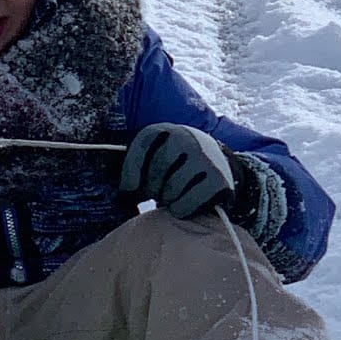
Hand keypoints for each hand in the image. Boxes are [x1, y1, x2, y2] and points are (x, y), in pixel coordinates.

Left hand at [120, 123, 235, 218]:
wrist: (217, 165)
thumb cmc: (174, 166)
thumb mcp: (154, 157)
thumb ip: (136, 168)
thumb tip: (122, 194)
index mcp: (166, 130)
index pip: (144, 144)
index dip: (132, 169)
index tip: (129, 189)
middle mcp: (187, 138)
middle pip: (158, 169)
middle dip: (152, 188)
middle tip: (157, 193)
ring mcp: (204, 157)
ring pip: (172, 188)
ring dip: (167, 199)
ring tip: (171, 196)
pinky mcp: (218, 178)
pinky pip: (188, 201)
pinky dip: (181, 209)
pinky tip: (181, 207)